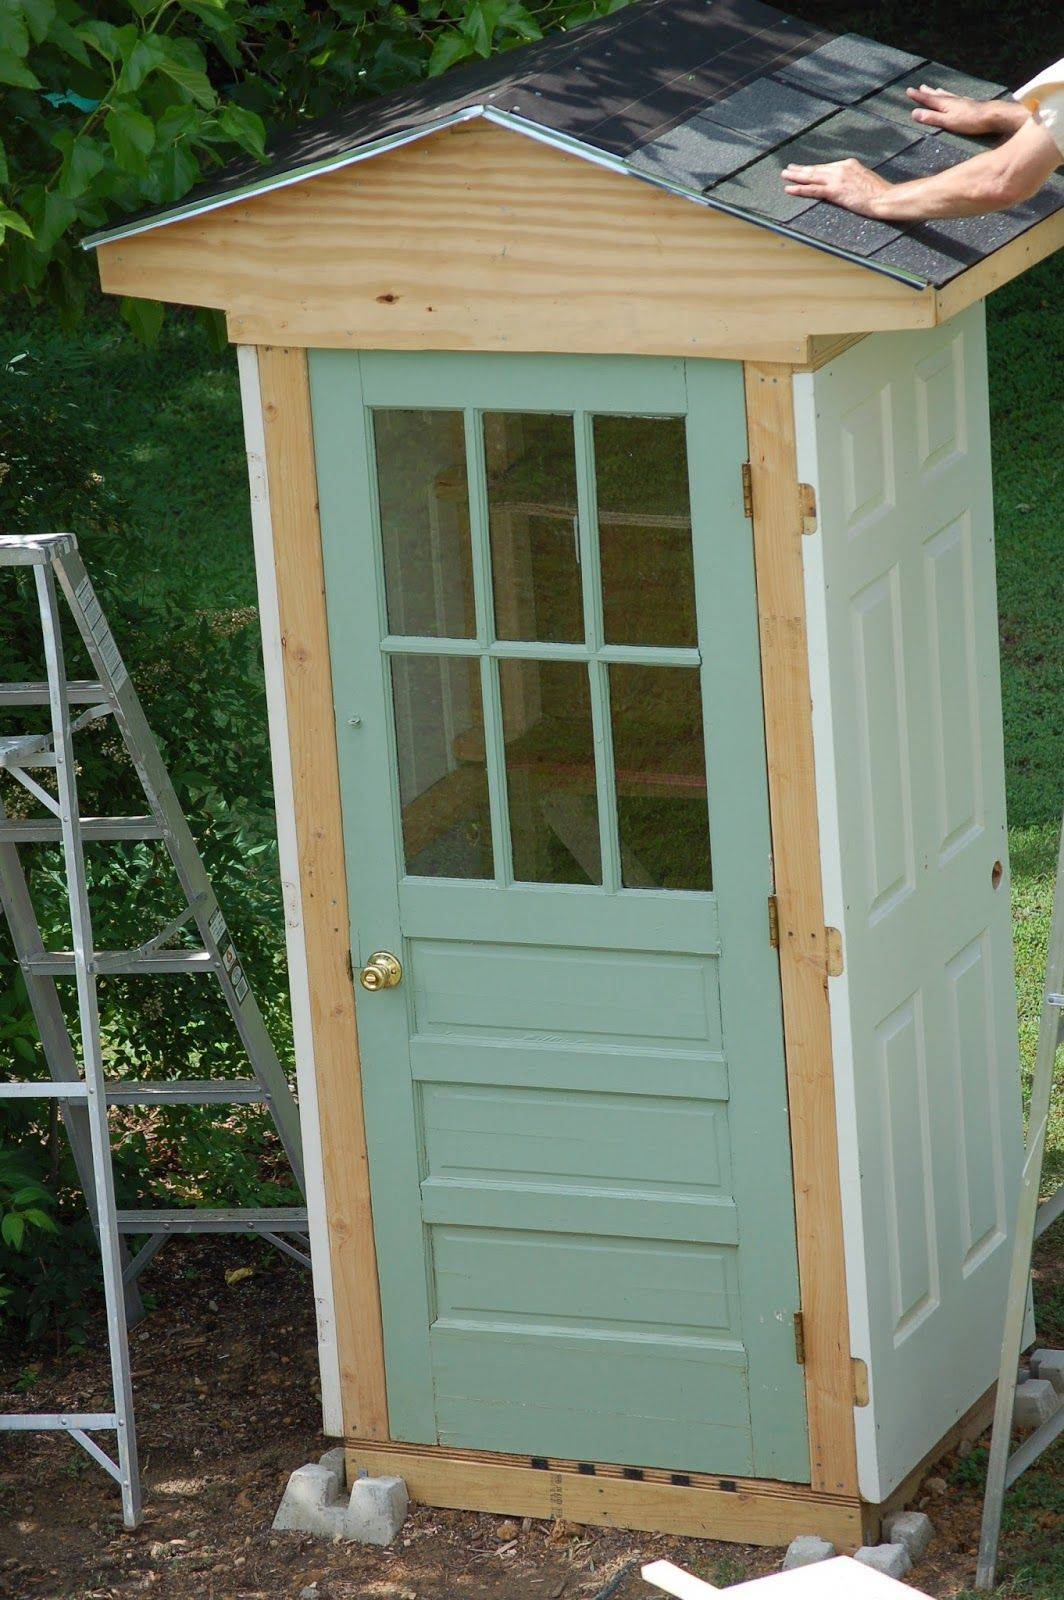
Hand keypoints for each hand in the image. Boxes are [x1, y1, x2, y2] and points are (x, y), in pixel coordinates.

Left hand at [781, 157, 893, 214]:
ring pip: (811, 176)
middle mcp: (841, 168)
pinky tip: (789, 189)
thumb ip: (853, 178)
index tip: (805, 168)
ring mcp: (836, 179)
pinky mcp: (834, 190)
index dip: (814, 168)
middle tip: (788, 169)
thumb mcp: (865, 179)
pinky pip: (812, 189)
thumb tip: (846, 185)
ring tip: (784, 176)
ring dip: (796, 176)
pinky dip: (800, 189)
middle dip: (801, 169)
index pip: (826, 167)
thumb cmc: (879, 193)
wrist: (884, 198)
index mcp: (849, 164)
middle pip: (816, 169)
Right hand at [906, 84, 1026, 135]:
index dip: (917, 96)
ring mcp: (961, 101)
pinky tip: (954, 96)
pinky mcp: (969, 104)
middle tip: (920, 87)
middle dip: (927, 92)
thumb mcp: (947, 122)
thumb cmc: (969, 121)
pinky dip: (950, 95)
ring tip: (934, 89)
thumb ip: (931, 117)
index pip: (927, 99)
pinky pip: (955, 97)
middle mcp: (952, 100)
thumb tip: (914, 113)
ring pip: (946, 95)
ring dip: (938, 92)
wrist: (991, 115)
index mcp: (944, 104)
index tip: (908, 90)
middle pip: (936, 95)